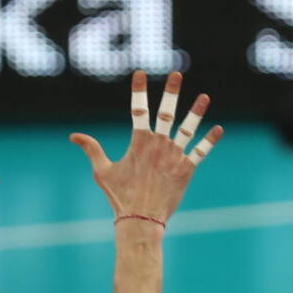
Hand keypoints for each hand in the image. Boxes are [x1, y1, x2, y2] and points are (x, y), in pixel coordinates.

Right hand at [70, 70, 223, 224]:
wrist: (141, 218)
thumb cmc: (120, 196)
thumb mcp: (102, 171)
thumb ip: (92, 149)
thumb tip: (74, 136)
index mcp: (139, 142)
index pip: (138, 109)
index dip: (138, 91)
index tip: (140, 73)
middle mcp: (158, 144)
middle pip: (166, 113)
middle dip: (172, 92)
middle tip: (177, 75)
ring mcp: (174, 156)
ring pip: (188, 129)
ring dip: (196, 112)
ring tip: (205, 97)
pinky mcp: (186, 169)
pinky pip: (200, 152)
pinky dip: (209, 141)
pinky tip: (219, 129)